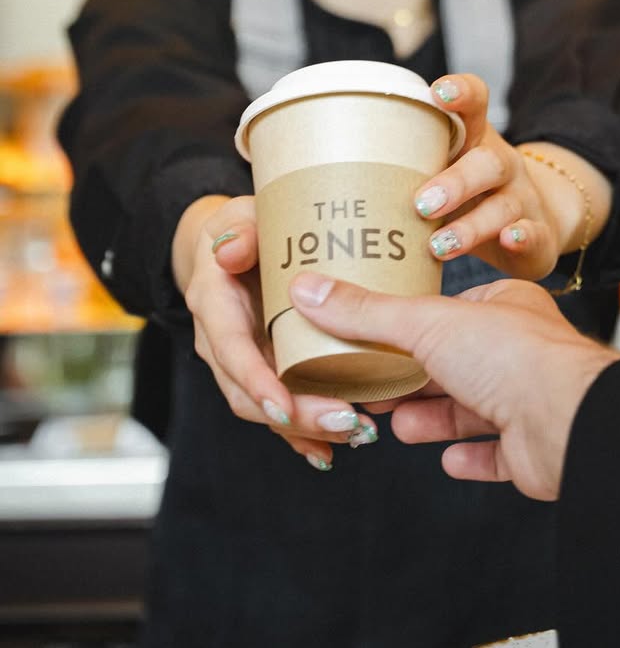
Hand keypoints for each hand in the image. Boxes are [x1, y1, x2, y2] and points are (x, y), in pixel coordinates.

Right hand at [173, 194, 381, 470]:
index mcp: (213, 303)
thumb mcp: (241, 217)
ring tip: (355, 433)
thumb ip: (240, 231)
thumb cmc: (245, 226)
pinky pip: (278, 407)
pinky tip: (329, 451)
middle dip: (295, 416)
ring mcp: (241, 361)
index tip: (285, 406)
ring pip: (265, 407)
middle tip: (346, 422)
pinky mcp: (263, 370)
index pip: (231, 349)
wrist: (230, 244)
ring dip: (306, 428)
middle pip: (248, 392)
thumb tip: (230, 251)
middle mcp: (220, 341)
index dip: (256, 380)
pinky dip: (301, 433)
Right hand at [289, 273, 619, 500]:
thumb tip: (306, 290)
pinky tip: (446, 460)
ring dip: (432, 418)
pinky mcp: (533, 450)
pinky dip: (470, 457)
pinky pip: (497, 455)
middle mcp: (520, 350)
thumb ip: (366, 313)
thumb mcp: (426, 322)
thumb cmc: (511, 355)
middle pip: (455, 364)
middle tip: (368, 389)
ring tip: (393, 427)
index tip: (368, 338)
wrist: (569, 420)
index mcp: (505, 306)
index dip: (409, 326)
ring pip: (471, 410)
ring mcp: (529, 401)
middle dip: (413, 379)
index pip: (450, 311)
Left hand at [416, 73, 609, 281]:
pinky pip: (535, 237)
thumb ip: (411, 162)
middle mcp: (502, 167)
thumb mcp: (444, 171)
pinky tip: (509, 243)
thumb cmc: (465, 196)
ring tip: (439, 245)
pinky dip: (522, 240)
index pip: (475, 105)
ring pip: (503, 208)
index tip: (438, 92)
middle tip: (422, 203)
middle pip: (487, 164)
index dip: (460, 94)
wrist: (527, 223)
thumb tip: (338, 165)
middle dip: (455, 182)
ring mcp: (524, 201)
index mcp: (476, 141)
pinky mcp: (539, 238)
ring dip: (472, 226)